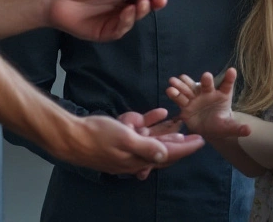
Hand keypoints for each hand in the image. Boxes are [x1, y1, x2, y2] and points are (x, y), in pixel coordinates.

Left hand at [47, 0, 166, 41]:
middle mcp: (122, 7)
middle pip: (143, 8)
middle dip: (152, 4)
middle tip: (157, 0)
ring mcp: (114, 21)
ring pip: (134, 20)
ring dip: (139, 13)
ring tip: (139, 4)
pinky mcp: (105, 33)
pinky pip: (120, 30)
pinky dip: (126, 22)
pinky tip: (126, 13)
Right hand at [61, 114, 203, 176]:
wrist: (71, 136)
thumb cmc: (97, 137)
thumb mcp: (125, 139)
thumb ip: (146, 147)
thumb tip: (166, 155)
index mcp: (139, 159)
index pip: (169, 155)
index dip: (186, 148)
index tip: (201, 141)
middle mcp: (136, 155)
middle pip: (163, 150)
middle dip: (180, 142)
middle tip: (196, 135)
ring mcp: (128, 148)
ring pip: (153, 140)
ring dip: (167, 132)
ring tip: (181, 123)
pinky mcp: (120, 138)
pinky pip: (140, 132)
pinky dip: (150, 122)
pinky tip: (160, 113)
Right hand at [166, 70, 250, 138]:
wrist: (207, 128)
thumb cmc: (220, 124)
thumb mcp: (229, 127)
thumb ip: (237, 128)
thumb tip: (248, 130)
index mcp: (222, 96)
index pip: (227, 86)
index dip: (229, 78)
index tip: (232, 71)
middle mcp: (208, 93)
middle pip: (207, 85)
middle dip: (206, 80)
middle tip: (206, 76)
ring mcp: (196, 97)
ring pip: (190, 88)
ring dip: (183, 84)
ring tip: (175, 80)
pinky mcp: (185, 104)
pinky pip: (180, 98)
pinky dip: (175, 93)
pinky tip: (170, 90)